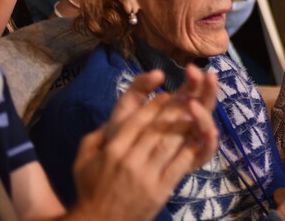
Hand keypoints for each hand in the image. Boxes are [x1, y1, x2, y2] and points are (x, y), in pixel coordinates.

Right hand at [71, 68, 218, 219]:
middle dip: (174, 108)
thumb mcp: (83, 161)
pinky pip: (180, 165)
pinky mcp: (160, 190)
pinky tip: (201, 138)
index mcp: (113, 150)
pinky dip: (191, 149)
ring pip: (170, 143)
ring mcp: (147, 175)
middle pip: (157, 128)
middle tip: (188, 94)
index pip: (136, 120)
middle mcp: (130, 160)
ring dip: (186, 124)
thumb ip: (96, 137)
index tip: (166, 94)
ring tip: (198, 109)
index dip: (153, 105)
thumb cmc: (91, 190)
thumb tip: (112, 118)